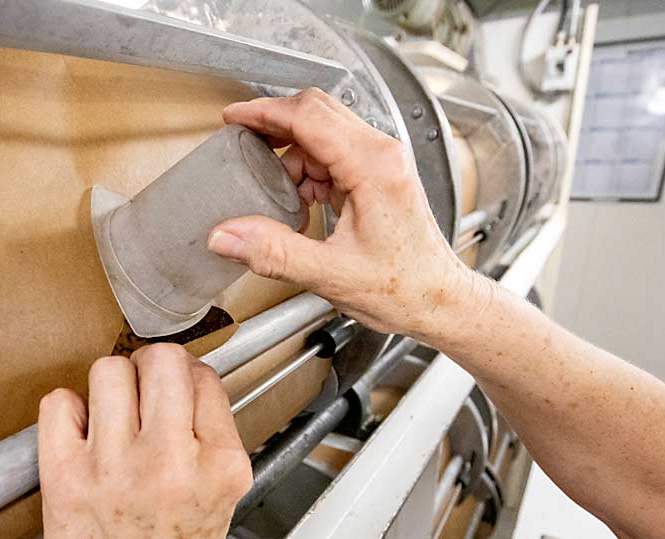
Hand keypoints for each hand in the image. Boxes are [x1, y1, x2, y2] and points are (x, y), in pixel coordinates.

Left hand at [37, 344, 250, 538]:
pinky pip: (59, 402)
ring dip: (110, 386)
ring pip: (108, 370)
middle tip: (142, 391)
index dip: (185, 379)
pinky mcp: (67, 480)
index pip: (202, 376)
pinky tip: (83, 436)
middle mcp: (171, 463)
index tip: (175, 393)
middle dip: (150, 367)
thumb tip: (182, 373)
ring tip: (113, 416)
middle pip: (160, 361)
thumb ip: (211, 431)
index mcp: (220, 464)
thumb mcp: (225, 491)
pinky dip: (67, 411)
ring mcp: (116, 470)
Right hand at [207, 88, 479, 338]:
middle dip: (275, 128)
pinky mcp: (381, 176)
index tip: (234, 118)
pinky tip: (302, 203)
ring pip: (324, 134)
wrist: (439, 301)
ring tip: (277, 193)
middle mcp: (383, 154)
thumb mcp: (329, 274)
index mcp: (373, 166)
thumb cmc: (404, 288)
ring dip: (293, 157)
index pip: (309, 116)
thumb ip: (274, 252)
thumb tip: (226, 236)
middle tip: (243, 145)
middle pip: (316, 113)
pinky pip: (335, 155)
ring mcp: (384, 162)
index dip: (264, 112)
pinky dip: (310, 172)